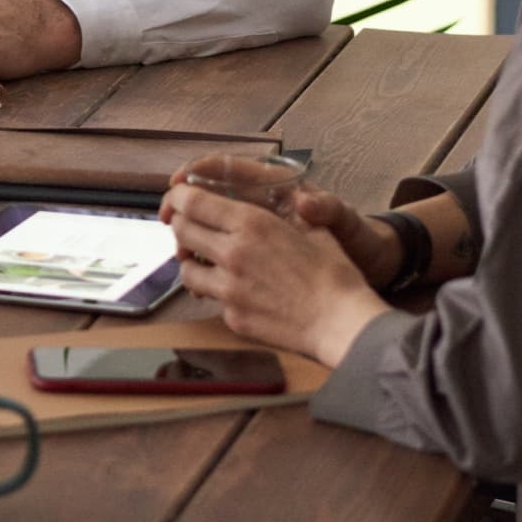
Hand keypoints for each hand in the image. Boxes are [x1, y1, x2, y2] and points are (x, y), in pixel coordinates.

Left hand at [160, 183, 390, 366]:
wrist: (344, 324)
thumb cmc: (335, 275)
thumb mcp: (311, 229)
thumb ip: (277, 213)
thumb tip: (265, 201)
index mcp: (251, 223)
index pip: (190, 200)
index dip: (177, 197)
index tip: (178, 199)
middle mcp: (232, 252)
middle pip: (181, 231)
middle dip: (181, 226)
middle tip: (191, 228)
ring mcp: (229, 288)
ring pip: (186, 270)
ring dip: (192, 263)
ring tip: (207, 262)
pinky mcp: (232, 317)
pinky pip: (212, 299)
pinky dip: (217, 294)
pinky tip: (237, 291)